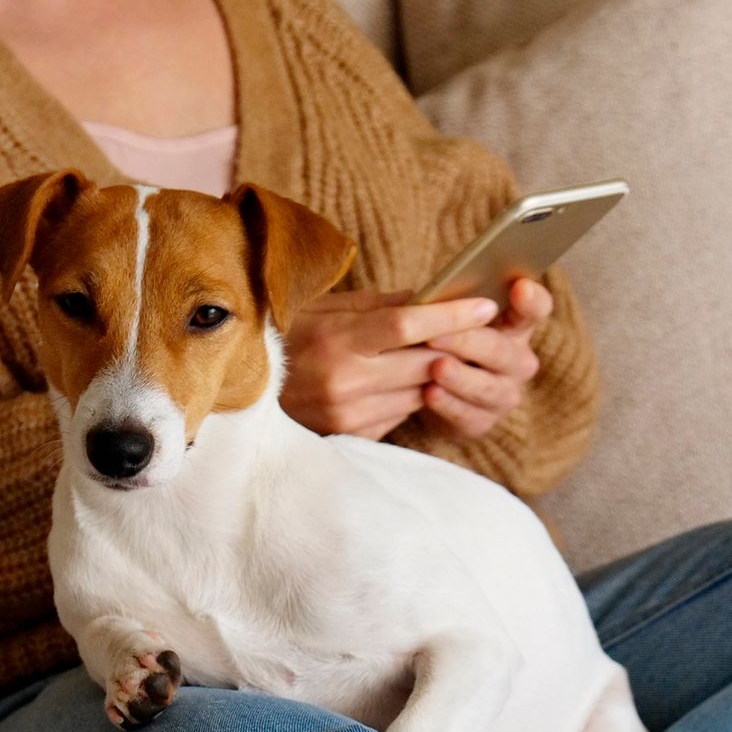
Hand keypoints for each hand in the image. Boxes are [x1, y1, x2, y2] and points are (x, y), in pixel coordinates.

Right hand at [283, 289, 502, 439]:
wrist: (245, 391)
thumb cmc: (287, 337)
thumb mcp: (325, 309)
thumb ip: (380, 305)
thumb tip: (430, 296)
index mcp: (337, 340)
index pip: (408, 325)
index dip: (452, 314)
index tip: (486, 306)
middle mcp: (346, 381)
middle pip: (425, 361)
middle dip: (457, 346)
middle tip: (483, 330)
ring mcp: (351, 413)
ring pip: (421, 390)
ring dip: (439, 373)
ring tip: (450, 352)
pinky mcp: (353, 435)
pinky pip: (402, 412)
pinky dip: (412, 395)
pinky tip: (407, 380)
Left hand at [417, 277, 548, 439]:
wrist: (431, 390)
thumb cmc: (444, 342)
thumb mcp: (449, 319)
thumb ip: (451, 306)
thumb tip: (432, 295)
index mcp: (515, 326)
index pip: (535, 309)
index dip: (531, 300)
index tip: (520, 288)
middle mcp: (518, 361)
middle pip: (501, 350)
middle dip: (468, 341)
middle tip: (436, 334)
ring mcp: (504, 394)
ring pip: (487, 386)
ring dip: (460, 377)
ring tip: (436, 367)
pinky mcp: (483, 422)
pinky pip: (468, 415)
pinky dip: (448, 404)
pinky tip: (430, 393)